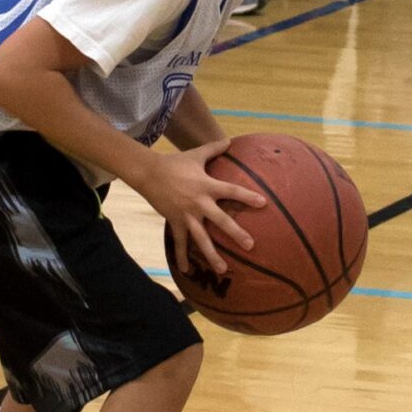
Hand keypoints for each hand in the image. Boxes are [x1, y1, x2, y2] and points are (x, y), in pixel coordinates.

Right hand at [135, 139, 266, 276]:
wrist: (148, 172)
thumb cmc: (175, 163)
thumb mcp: (196, 154)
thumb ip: (214, 148)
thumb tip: (230, 140)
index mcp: (207, 186)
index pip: (231, 191)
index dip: (247, 197)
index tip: (263, 204)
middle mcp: (198, 203)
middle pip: (220, 220)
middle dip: (236, 233)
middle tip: (251, 246)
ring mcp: (186, 215)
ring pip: (201, 239)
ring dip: (211, 255)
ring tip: (223, 270)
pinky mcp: (174, 222)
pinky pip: (179, 243)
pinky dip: (182, 257)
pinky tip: (188, 272)